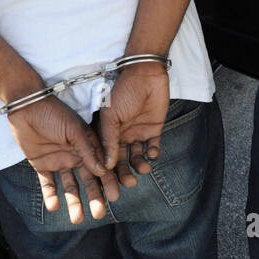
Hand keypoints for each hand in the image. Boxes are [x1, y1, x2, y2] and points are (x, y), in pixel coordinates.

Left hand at [7, 97, 115, 224]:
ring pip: (70, 187)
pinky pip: (48, 184)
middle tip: (100, 214)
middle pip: (88, 181)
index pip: (102, 167)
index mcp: (88, 146)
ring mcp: (60, 161)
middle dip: (94, 198)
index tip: (115, 197)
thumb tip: (103, 171)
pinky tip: (54, 207)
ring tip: (77, 219)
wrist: (26, 106)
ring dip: (74, 202)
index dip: (109, 182)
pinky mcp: (42, 165)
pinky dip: (51, 196)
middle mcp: (76, 156)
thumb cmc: (54, 113)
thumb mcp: (74, 130)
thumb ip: (88, 150)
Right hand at [99, 61, 169, 180]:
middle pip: (121, 161)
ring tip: (143, 169)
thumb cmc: (123, 92)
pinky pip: (153, 148)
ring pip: (136, 157)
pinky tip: (151, 155)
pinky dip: (153, 154)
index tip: (108, 184)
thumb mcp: (111, 116)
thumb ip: (109, 140)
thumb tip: (106, 166)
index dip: (106, 171)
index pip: (104, 156)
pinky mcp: (153, 131)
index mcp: (106, 133)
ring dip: (139, 165)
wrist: (146, 75)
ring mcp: (137, 133)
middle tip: (129, 184)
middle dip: (124, 173)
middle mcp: (120, 136)